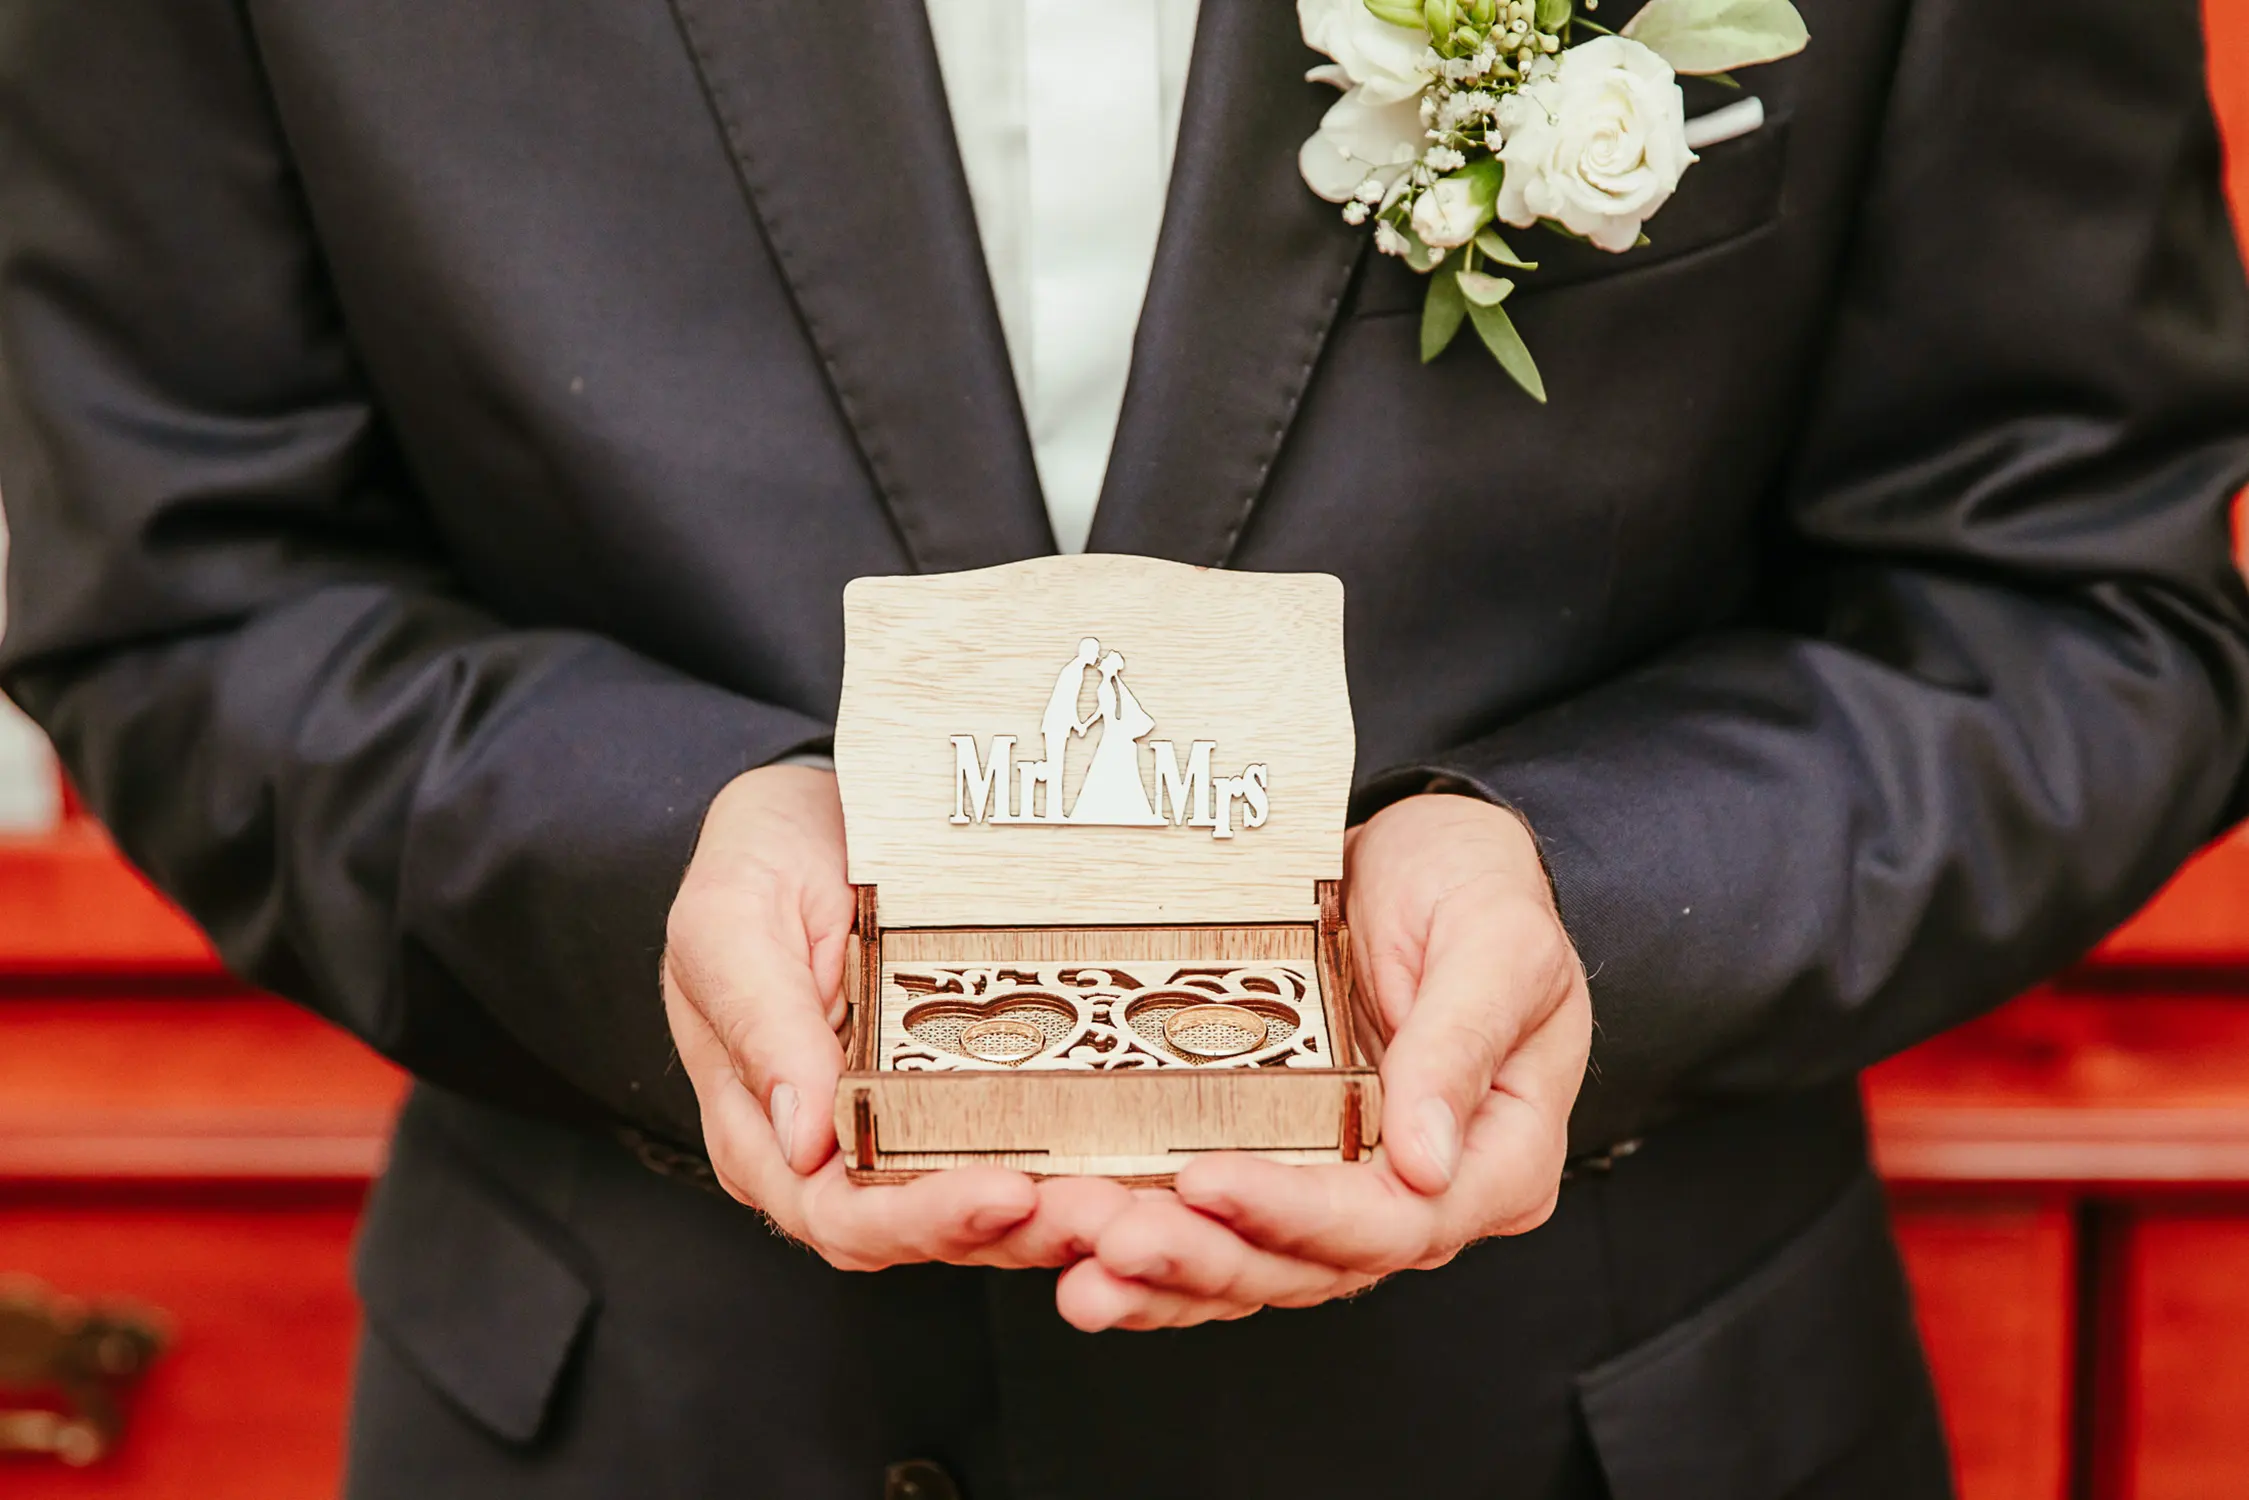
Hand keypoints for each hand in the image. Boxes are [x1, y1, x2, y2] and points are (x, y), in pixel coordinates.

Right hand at [663, 766, 1130, 1269]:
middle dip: (1017, 1232)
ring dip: (1060, 1217)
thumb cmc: (757, 865)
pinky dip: (1072, 1168)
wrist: (812, 811)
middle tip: (1102, 1211)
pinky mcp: (960, 1101)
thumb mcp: (731, 922)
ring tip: (1131, 1201)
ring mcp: (901, 1131)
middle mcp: (833, 1154)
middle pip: (926, 1231)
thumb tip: (802, 1139)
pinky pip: (1019, 1153)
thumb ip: (759, 1025)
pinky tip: (1134, 1165)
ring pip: (985, 1213)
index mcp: (763, 1132)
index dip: (923, 1218)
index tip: (1006, 1192)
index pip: (841, 1213)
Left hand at [1055, 793, 1592, 1329]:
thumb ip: (1462, 1043)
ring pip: (1256, 1266)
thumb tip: (1428, 1162)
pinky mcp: (1288, 1170)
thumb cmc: (1476, 890)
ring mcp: (1350, 1188)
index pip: (1398, 1220)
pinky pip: (1222, 1235)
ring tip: (1080, 1265)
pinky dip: (1156, 1255)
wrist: (1423, 856)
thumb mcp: (1497, 942)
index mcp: (1497, 1157)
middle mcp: (1423, 1194)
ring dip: (1164, 1276)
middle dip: (1205, 1257)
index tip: (1207, 1181)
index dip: (1299, 1214)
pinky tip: (1080, 1254)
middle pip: (1312, 1263)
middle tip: (1112, 1238)